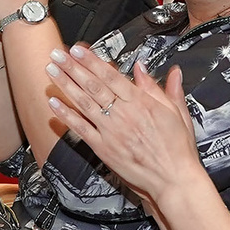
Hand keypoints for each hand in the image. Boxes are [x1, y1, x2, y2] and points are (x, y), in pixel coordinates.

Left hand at [42, 50, 203, 207]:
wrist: (173, 179)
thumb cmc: (176, 148)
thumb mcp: (176, 112)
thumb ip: (159, 88)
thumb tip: (145, 69)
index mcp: (140, 102)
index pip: (111, 75)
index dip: (92, 61)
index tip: (78, 50)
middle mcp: (123, 114)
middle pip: (93, 85)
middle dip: (73, 67)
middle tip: (57, 54)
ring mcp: (110, 131)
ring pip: (83, 103)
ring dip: (65, 85)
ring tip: (52, 71)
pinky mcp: (103, 148)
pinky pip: (80, 129)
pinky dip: (66, 115)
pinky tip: (54, 104)